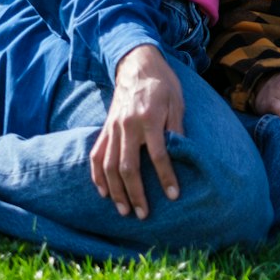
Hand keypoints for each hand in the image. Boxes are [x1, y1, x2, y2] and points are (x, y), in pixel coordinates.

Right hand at [91, 44, 185, 218]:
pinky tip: (104, 192)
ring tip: (124, 210)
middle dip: (136, 193)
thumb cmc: (163, 84)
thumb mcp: (178, 102)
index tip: (173, 195)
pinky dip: (97, 176)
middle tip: (144, 214)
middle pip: (128, 167)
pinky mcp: (105, 129)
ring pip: (108, 167)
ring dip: (116, 191)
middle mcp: (128, 126)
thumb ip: (177, 127)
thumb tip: (182, 153)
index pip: (159, 155)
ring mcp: (113, 129)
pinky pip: (96, 156)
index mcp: (149, 119)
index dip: (166, 177)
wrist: (137, 66)